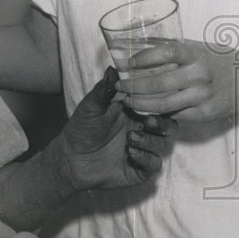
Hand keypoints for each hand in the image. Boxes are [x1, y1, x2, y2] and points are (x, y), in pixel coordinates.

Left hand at [54, 67, 176, 190]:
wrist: (71, 158)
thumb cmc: (81, 128)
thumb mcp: (92, 106)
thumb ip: (104, 90)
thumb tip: (113, 68)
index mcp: (135, 112)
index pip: (158, 104)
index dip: (162, 102)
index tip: (155, 99)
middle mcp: (143, 130)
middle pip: (168, 125)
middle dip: (163, 124)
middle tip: (149, 122)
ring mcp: (143, 149)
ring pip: (162, 144)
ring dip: (150, 141)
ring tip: (131, 137)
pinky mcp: (140, 169)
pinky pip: (154, 164)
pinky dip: (146, 158)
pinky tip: (131, 152)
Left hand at [118, 39, 234, 119]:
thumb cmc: (219, 60)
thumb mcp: (200, 46)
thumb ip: (173, 46)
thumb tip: (137, 38)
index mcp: (197, 53)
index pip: (165, 52)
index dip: (143, 58)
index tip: (126, 64)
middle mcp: (200, 74)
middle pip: (159, 82)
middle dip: (133, 86)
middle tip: (118, 86)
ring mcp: (203, 96)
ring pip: (164, 103)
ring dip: (141, 103)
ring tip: (126, 101)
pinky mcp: (204, 113)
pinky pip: (175, 114)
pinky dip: (157, 112)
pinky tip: (144, 110)